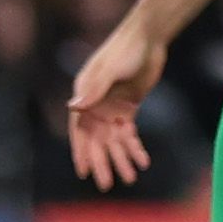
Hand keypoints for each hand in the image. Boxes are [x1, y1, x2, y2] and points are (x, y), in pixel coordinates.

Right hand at [66, 19, 165, 188]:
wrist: (149, 37)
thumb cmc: (125, 49)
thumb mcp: (109, 69)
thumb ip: (94, 90)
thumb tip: (73, 108)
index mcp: (85, 94)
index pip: (80, 129)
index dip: (80, 152)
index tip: (83, 172)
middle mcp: (96, 103)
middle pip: (97, 139)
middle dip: (102, 162)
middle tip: (107, 184)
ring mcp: (112, 106)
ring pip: (114, 140)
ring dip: (121, 158)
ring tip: (131, 178)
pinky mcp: (128, 106)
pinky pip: (129, 133)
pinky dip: (135, 147)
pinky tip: (143, 161)